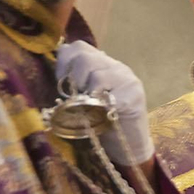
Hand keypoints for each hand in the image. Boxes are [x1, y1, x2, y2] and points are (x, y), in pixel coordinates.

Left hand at [56, 40, 153, 165]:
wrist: (130, 146)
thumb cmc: (102, 122)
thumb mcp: (85, 96)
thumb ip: (76, 81)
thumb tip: (59, 69)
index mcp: (104, 64)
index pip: (79, 47)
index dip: (64, 62)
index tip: (62, 83)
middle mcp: (118, 67)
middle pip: (84, 57)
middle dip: (72, 78)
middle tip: (76, 97)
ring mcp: (128, 81)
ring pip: (96, 74)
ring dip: (85, 93)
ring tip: (88, 106)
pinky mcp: (133, 97)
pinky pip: (109, 95)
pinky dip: (98, 105)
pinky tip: (99, 114)